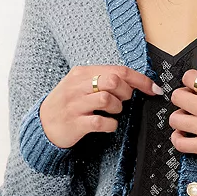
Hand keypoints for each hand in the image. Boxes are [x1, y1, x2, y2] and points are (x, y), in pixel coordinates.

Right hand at [40, 64, 162, 148]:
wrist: (42, 125)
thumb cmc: (68, 104)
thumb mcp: (80, 84)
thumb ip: (102, 79)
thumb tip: (133, 81)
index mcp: (82, 73)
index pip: (118, 70)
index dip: (140, 80)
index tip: (154, 89)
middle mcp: (77, 86)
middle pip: (113, 81)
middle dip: (127, 92)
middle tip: (124, 101)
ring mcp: (74, 105)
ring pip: (107, 99)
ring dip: (117, 108)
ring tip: (113, 111)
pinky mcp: (74, 124)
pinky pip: (100, 122)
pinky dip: (111, 125)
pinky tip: (108, 125)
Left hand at [167, 63, 196, 160]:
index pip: (190, 78)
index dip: (191, 79)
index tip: (195, 83)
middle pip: (178, 97)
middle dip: (183, 96)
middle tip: (190, 99)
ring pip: (175, 119)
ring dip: (179, 116)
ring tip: (188, 117)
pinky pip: (181, 144)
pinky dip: (178, 138)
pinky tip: (184, 134)